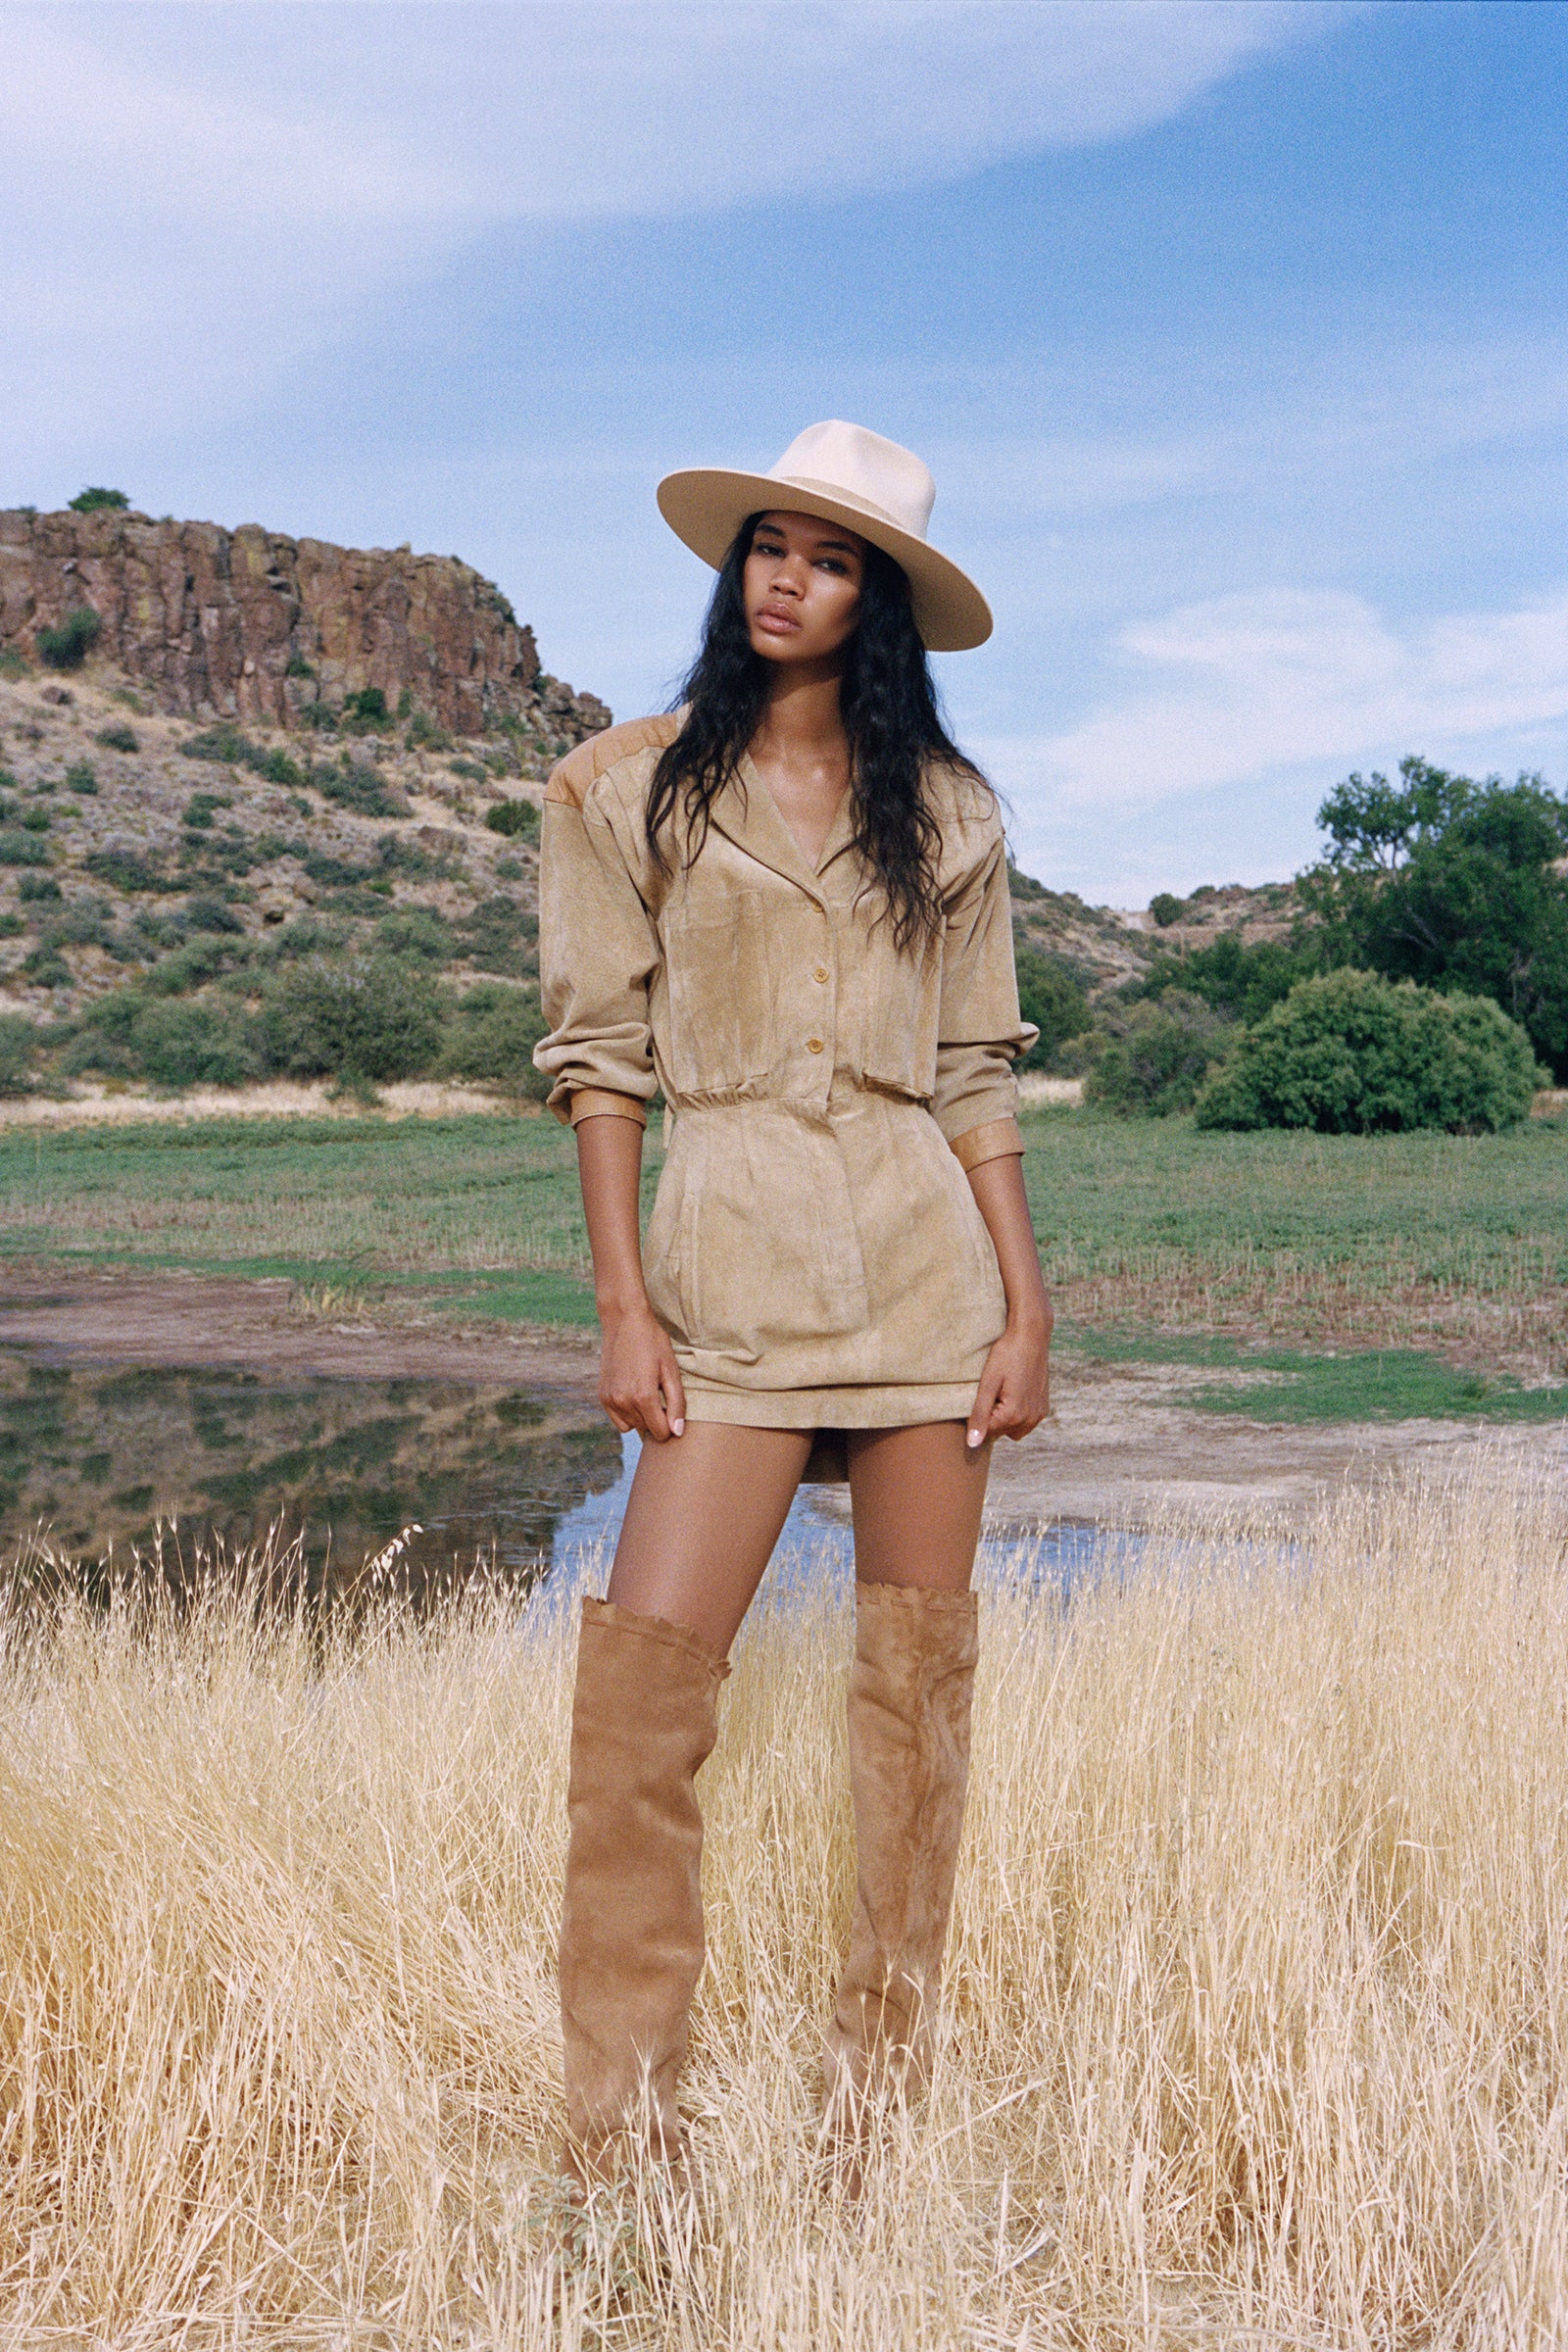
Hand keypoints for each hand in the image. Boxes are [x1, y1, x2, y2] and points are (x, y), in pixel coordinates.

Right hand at [599, 1300, 686, 1442]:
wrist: (624, 1321)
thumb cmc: (653, 1342)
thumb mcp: (671, 1370)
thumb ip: (676, 1403)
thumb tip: (677, 1432)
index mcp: (643, 1397)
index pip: (661, 1432)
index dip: (671, 1424)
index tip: (672, 1406)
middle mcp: (623, 1402)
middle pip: (647, 1429)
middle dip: (656, 1419)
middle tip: (660, 1394)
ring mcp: (610, 1400)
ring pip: (631, 1426)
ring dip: (642, 1417)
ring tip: (647, 1393)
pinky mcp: (602, 1395)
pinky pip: (617, 1419)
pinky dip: (627, 1413)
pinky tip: (633, 1393)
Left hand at [966, 1316, 1050, 1448]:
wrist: (1031, 1335)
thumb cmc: (1006, 1355)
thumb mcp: (988, 1383)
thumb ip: (979, 1415)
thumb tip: (972, 1444)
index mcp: (1014, 1415)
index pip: (986, 1432)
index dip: (978, 1415)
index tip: (981, 1393)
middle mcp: (1030, 1419)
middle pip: (1000, 1432)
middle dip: (992, 1417)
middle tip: (992, 1390)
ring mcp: (1039, 1413)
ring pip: (1013, 1430)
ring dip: (1004, 1418)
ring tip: (1002, 1391)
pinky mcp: (1044, 1406)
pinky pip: (1026, 1421)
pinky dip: (1017, 1413)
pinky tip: (1013, 1391)